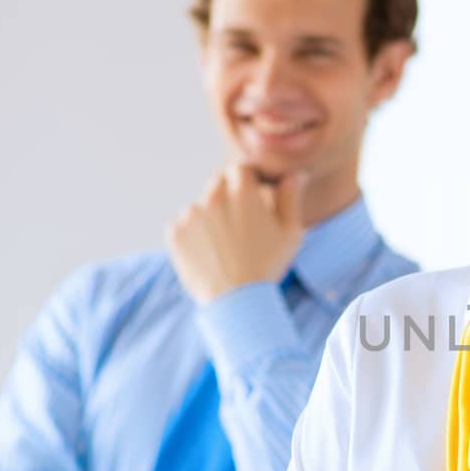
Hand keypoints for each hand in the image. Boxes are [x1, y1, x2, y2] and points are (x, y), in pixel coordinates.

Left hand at [166, 164, 308, 303]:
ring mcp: (190, 215)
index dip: (249, 179)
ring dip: (211, 216)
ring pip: (201, 205)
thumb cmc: (268, 266)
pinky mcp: (175, 233)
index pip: (241, 169)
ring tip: (225, 244)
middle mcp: (213, 197)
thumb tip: (294, 175)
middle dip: (229, 196)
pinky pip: (184, 225)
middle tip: (240, 222)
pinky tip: (210, 252)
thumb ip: (291, 197)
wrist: (237, 301)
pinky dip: (194, 233)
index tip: (254, 192)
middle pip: (218, 183)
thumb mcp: (290, 231)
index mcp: (242, 192)